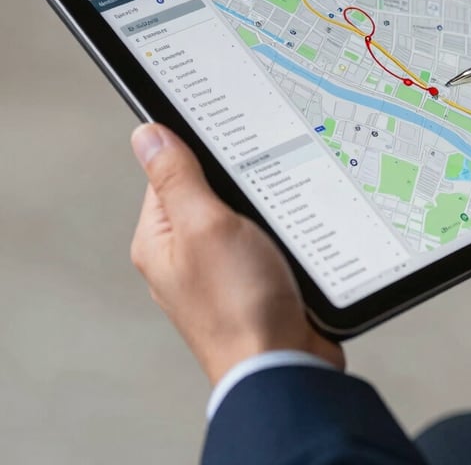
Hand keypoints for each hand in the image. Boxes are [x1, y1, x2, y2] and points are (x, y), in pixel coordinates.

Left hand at [129, 123, 344, 384]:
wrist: (283, 364)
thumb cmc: (239, 304)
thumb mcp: (205, 225)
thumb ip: (177, 177)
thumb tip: (148, 136)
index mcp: (159, 240)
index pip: (168, 172)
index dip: (198, 151)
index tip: (228, 138)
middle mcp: (184, 255)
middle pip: (208, 192)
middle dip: (237, 182)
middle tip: (262, 177)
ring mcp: (219, 270)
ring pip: (240, 215)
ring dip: (262, 207)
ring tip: (280, 211)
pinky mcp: (251, 281)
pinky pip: (262, 240)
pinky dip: (278, 231)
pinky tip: (293, 233)